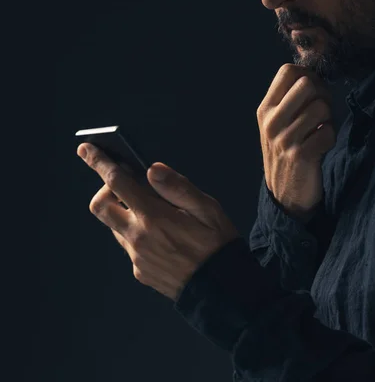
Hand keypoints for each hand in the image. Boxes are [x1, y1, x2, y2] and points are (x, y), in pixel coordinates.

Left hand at [77, 143, 239, 300]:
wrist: (222, 291)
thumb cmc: (218, 246)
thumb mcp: (209, 210)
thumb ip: (178, 188)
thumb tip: (152, 169)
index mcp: (155, 217)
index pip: (117, 183)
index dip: (100, 163)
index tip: (86, 149)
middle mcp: (138, 237)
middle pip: (100, 206)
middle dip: (106, 190)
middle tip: (129, 186)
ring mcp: (137, 256)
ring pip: (114, 226)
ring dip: (124, 213)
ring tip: (155, 213)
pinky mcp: (140, 271)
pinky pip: (129, 246)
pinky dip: (137, 234)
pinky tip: (162, 237)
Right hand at [257, 64, 335, 221]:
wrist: (283, 195)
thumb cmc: (286, 153)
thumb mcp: (277, 124)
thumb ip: (290, 100)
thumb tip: (315, 75)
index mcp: (265, 109)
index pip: (288, 70)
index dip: (308, 75)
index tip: (313, 93)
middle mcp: (272, 121)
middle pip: (307, 83)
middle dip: (322, 95)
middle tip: (321, 113)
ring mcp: (285, 139)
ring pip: (321, 107)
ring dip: (328, 119)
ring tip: (320, 132)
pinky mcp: (301, 155)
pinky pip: (328, 132)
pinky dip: (330, 139)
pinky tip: (321, 148)